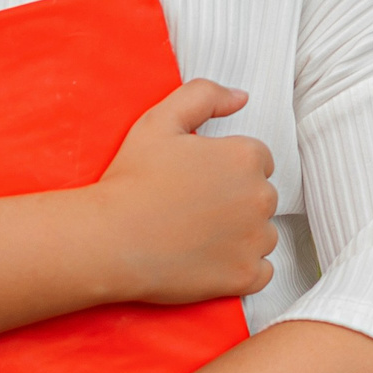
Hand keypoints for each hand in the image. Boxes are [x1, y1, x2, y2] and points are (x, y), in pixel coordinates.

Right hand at [90, 78, 277, 305]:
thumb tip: (240, 98)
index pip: (257, 159)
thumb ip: (204, 95)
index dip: (225, 167)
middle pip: (262, 196)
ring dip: (240, 235)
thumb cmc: (132, 180)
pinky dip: (242, 269)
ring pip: (263, 234)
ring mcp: (255, 241)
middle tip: (192, 207)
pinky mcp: (246, 277)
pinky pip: (261, 271)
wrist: (110, 240)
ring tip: (197, 234)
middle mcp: (261, 198)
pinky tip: (209, 260)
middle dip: (236, 199)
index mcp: (246, 157)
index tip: (197, 179)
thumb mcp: (160, 120)